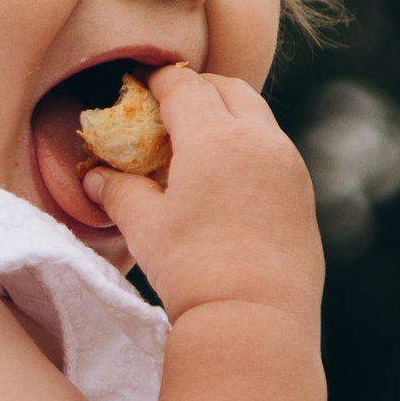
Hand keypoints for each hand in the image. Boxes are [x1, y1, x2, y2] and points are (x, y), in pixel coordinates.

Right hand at [83, 66, 322, 326]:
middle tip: (167, 109)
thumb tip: (96, 178)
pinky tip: (227, 177)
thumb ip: (118, 192)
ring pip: (256, 115)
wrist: (256, 320)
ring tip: (197, 144)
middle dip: (196, 89)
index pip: (184, 86)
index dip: (157, 81)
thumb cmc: (193, 270)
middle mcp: (259, 139)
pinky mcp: (303, 192)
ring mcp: (289, 164)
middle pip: (226, 88)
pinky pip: (274, 147)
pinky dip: (249, 143)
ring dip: (226, 114)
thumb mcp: (144, 228)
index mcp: (216, 137)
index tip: (140, 85)